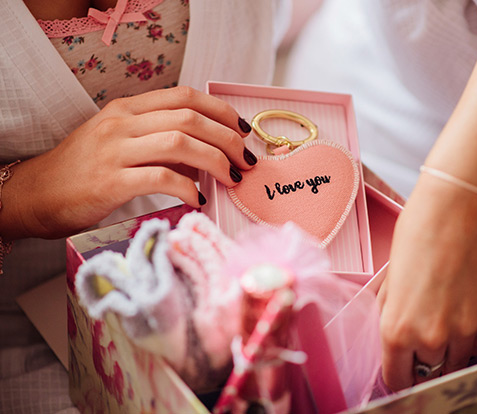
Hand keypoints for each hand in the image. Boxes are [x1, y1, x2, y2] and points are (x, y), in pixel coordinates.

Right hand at [2, 86, 255, 239]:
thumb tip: (206, 158)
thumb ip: (160, 145)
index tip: (242, 129)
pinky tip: (199, 199)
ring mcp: (114, 150)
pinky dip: (188, 187)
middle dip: (228, 138)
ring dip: (216, 161)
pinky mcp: (109, 182)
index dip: (220, 110)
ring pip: (180, 143)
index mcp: (127, 109)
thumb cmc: (82, 172)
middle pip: (189, 118)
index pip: (184, 97)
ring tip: (231, 178)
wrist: (33, 195)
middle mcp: (122, 123)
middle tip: (246, 160)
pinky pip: (161, 178)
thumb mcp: (120, 145)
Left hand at [377, 175, 476, 390]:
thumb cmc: (419, 235)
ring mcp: (466, 331)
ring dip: (450, 349)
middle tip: (425, 332)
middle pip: (429, 372)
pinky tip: (464, 307)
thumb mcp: (389, 279)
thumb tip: (393, 336)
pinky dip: (472, 334)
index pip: (397, 379)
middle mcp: (432, 338)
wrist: (460, 210)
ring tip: (445, 315)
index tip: (403, 368)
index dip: (399, 374)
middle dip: (424, 358)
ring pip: (457, 362)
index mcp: (397, 330)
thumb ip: (390, 314)